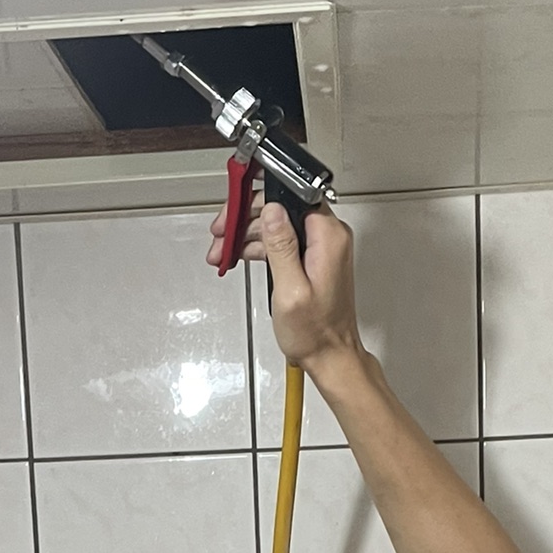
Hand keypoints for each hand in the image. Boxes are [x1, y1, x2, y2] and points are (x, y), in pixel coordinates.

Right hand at [206, 198, 363, 377]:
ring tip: (223, 251)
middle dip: (245, 218)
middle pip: (280, 207)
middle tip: (221, 233)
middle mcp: (328, 237)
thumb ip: (281, 247)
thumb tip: (273, 212)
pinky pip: (282, 240)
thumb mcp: (291, 291)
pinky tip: (240, 255)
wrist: (330, 356)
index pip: (289, 195)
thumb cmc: (316, 333)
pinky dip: (259, 246)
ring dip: (247, 234)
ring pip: (277, 223)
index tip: (234, 207)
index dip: (257, 199)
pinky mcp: (313, 257)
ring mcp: (321, 246)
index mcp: (328, 238)